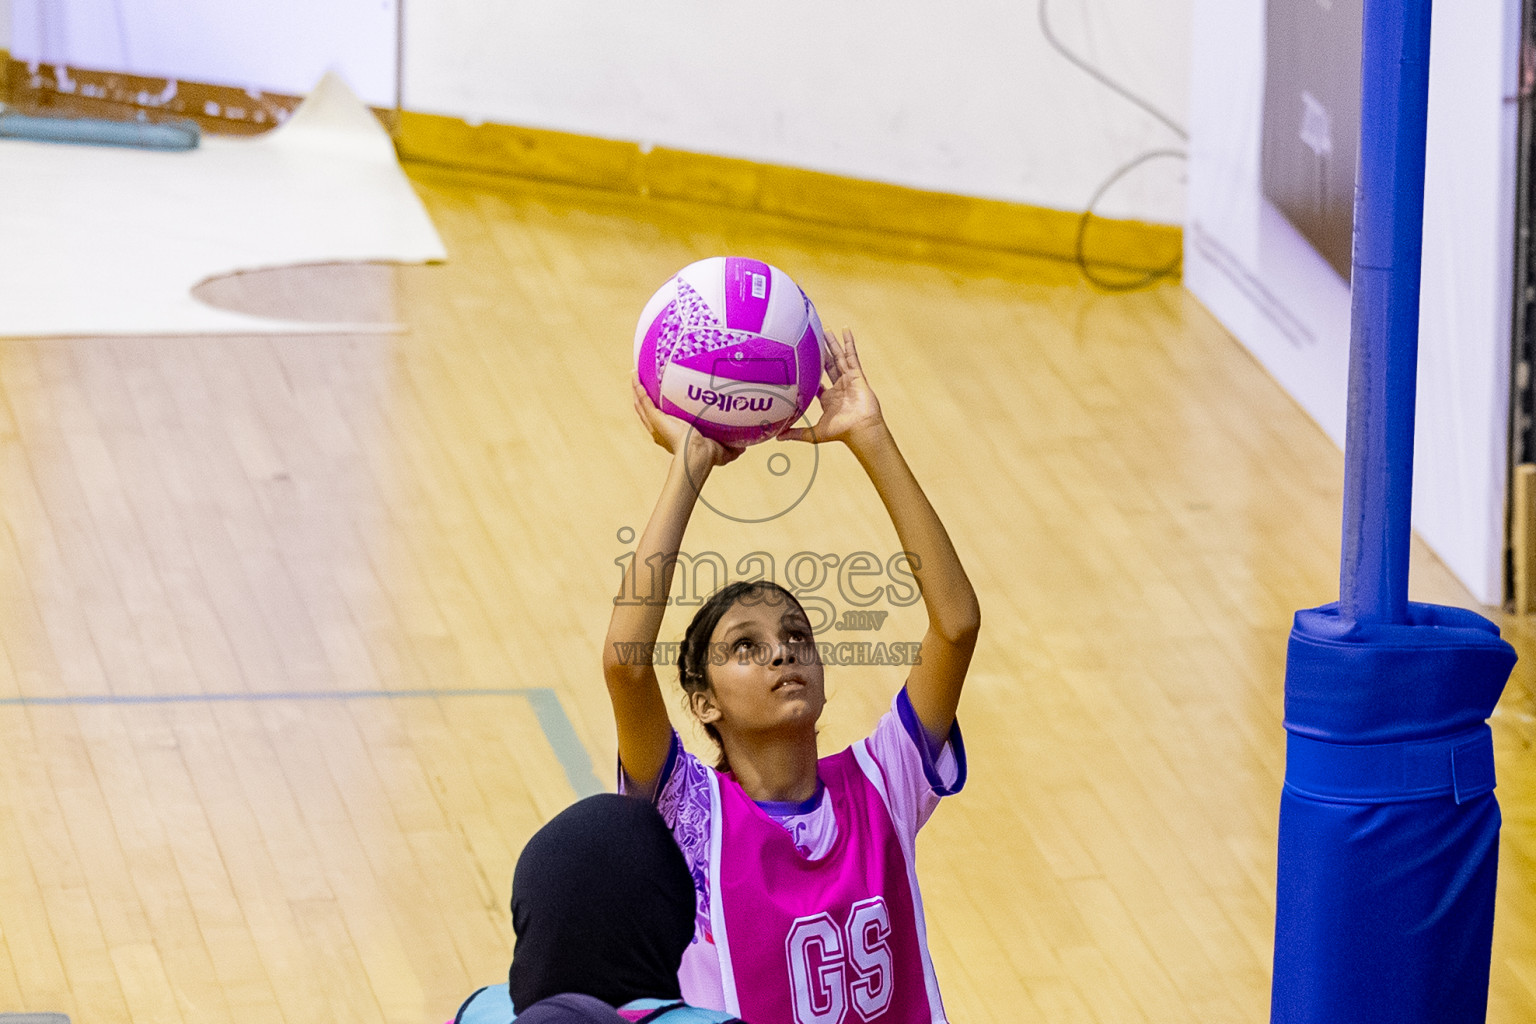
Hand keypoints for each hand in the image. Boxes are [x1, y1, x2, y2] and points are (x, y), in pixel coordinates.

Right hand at [632, 376, 741, 468]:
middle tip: (643, 384)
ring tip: (634, 376)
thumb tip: (745, 447)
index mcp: (673, 435)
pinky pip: (643, 400)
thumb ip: (732, 447)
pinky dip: (638, 388)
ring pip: (641, 405)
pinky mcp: (655, 418)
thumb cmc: (708, 457)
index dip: (662, 413)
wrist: (698, 455)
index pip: (665, 421)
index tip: (662, 402)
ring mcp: (656, 424)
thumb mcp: (723, 451)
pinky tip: (635, 376)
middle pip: (648, 412)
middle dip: (644, 399)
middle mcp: (661, 430)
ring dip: (637, 391)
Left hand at [778, 328, 884, 447]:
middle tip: (814, 339)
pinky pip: (852, 355)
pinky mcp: (857, 375)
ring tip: (826, 330)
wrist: (860, 429)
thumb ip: (796, 433)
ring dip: (832, 344)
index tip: (804, 363)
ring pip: (838, 357)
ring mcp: (849, 379)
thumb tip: (777, 437)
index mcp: (829, 399)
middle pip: (828, 365)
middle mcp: (839, 387)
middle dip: (822, 353)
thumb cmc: (841, 432)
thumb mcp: (814, 433)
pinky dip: (849, 343)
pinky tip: (845, 330)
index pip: (818, 383)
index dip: (811, 373)